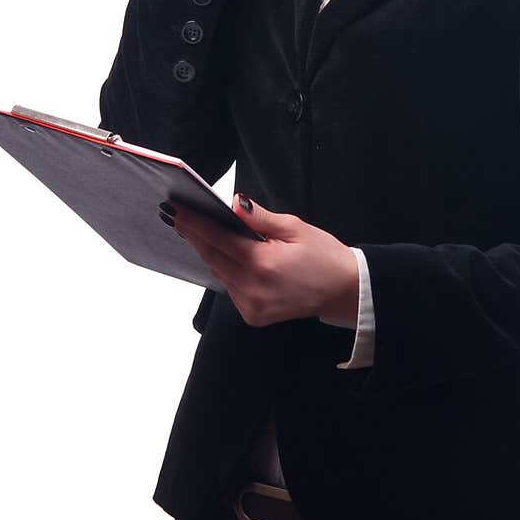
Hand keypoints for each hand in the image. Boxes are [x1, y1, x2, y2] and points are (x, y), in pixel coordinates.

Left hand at [164, 194, 359, 329]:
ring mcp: (251, 306)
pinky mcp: (252, 316)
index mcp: (262, 264)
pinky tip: (228, 256)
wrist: (345, 292)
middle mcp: (252, 288)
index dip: (193, 222)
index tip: (175, 208)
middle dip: (195, 235)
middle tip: (180, 215)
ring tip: (199, 231)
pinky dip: (226, 270)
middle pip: (212, 256)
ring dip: (210, 252)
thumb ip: (260, 218)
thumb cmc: (325, 256)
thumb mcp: (295, 228)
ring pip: (219, 272)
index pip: (217, 238)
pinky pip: (230, 287)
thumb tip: (234, 203)